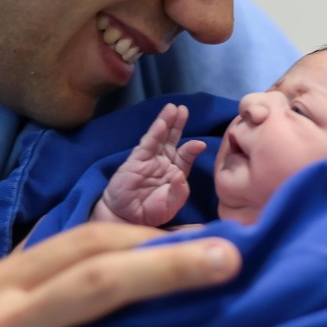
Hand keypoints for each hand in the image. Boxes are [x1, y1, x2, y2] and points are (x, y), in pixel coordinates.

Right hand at [94, 103, 206, 226]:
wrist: (126, 218)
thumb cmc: (150, 212)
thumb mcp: (170, 206)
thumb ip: (179, 192)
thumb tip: (181, 176)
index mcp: (175, 172)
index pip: (185, 155)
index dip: (192, 148)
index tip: (200, 144)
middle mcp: (163, 162)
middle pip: (173, 139)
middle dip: (178, 124)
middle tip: (183, 109)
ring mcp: (149, 160)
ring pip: (160, 137)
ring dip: (166, 122)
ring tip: (172, 109)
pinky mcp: (136, 160)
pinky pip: (147, 144)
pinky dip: (154, 133)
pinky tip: (161, 123)